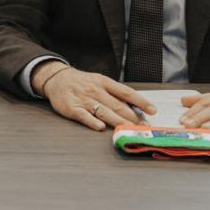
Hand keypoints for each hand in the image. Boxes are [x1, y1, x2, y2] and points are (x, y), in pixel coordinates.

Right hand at [35, 63, 155, 130]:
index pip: (126, 92)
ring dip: (119, 122)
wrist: (57, 79)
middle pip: (117, 105)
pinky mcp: (72, 108)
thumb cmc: (82, 82)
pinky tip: (101, 127)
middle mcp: (96, 91)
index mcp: (104, 83)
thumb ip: (115, 94)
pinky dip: (92, 122)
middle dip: (133, 118)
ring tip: (130, 130)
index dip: (140, 101)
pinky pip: (84, 116)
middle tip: (144, 127)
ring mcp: (84, 100)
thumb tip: (136, 107)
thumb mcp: (100, 82)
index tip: (152, 110)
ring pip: (104, 112)